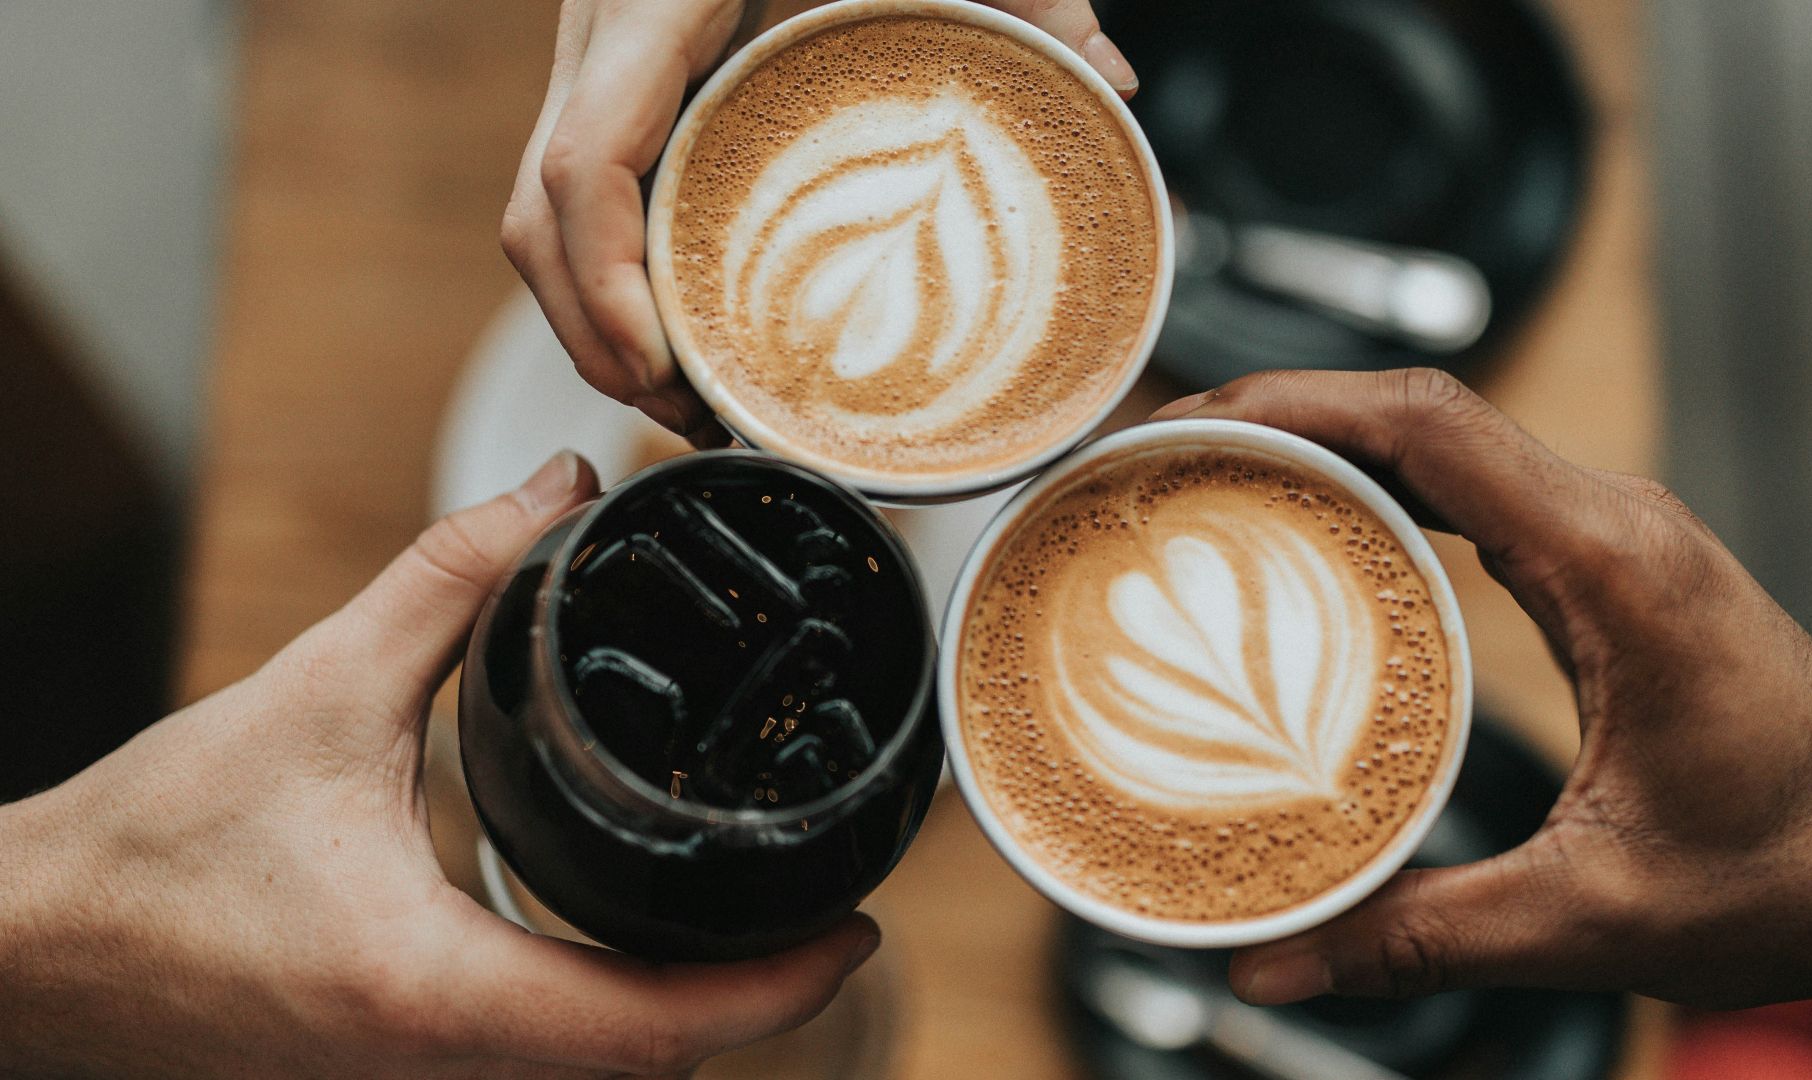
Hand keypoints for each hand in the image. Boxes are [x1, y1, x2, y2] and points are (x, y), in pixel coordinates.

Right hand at [0, 453, 878, 1078]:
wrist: (25, 955)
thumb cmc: (146, 848)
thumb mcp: (313, 694)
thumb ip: (448, 580)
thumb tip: (556, 487)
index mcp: (431, 992)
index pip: (653, 1027)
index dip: (776, 990)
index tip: (861, 932)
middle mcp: (435, 1065)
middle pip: (649, 1063)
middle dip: (754, 1001)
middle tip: (827, 907)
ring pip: (597, 1073)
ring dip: (687, 1012)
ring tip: (759, 918)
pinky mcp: (392, 1071)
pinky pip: (539, 1063)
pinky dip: (612, 1017)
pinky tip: (636, 945)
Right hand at [501, 0, 1137, 438]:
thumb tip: (1111, 77)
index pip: (580, 164)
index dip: (604, 288)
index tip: (665, 371)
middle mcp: (602, 33)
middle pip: (541, 221)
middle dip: (602, 341)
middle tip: (696, 419)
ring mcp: (595, 61)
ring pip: (543, 220)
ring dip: (599, 322)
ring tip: (695, 399)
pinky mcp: (613, 82)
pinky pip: (575, 198)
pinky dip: (613, 276)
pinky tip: (683, 325)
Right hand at [1154, 369, 1811, 1009]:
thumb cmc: (1798, 870)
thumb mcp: (1595, 914)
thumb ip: (1422, 934)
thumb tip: (1275, 958)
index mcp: (1615, 566)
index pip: (1431, 424)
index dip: (1292, 404)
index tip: (1187, 423)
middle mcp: (1616, 524)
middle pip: (1419, 411)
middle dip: (1277, 414)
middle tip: (1160, 459)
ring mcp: (1614, 536)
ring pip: (1444, 439)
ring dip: (1325, 443)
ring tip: (1208, 483)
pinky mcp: (1607, 567)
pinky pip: (1473, 489)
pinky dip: (1379, 488)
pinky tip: (1312, 536)